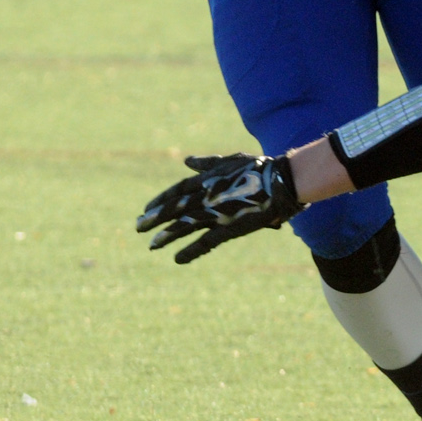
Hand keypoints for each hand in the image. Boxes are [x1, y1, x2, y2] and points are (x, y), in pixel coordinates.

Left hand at [137, 152, 304, 263]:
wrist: (283, 182)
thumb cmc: (260, 168)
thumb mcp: (231, 160)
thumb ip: (207, 163)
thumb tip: (186, 160)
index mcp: (208, 179)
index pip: (178, 190)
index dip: (161, 200)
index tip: (145, 208)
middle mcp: (208, 195)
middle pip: (175, 208)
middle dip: (155, 218)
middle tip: (138, 227)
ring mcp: (218, 212)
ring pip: (185, 225)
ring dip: (167, 236)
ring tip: (151, 245)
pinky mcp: (230, 227)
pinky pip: (206, 241)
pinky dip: (191, 251)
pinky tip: (177, 259)